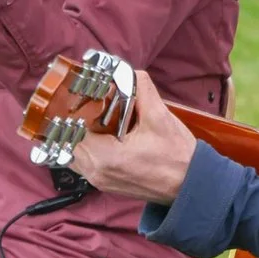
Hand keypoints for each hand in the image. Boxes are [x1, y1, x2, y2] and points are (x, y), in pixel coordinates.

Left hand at [69, 72, 195, 205]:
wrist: (190, 185)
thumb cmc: (177, 157)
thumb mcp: (160, 117)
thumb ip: (140, 89)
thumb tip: (126, 72)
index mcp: (105, 157)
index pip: (71, 128)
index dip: (74, 109)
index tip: (83, 95)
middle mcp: (96, 172)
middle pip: (68, 140)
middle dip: (76, 120)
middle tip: (88, 103)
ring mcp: (99, 180)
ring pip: (73, 152)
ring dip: (80, 134)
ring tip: (95, 118)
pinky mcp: (105, 183)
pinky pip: (84, 162)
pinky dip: (88, 147)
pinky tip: (102, 134)